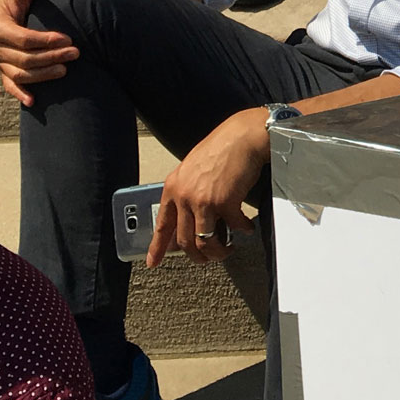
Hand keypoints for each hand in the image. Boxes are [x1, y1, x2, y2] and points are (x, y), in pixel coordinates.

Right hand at [0, 0, 77, 106]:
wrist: (13, 10)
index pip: (22, 39)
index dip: (44, 41)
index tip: (67, 39)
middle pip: (23, 59)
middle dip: (50, 57)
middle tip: (75, 53)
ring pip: (19, 74)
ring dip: (43, 75)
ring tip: (65, 70)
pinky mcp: (4, 70)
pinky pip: (10, 85)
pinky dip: (20, 94)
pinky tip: (33, 101)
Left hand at [149, 111, 267, 267]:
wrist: (243, 136)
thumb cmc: (222, 148)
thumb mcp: (193, 169)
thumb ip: (188, 191)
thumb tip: (192, 217)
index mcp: (173, 187)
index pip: (161, 225)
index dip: (157, 248)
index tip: (153, 262)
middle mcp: (184, 196)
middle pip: (185, 241)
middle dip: (198, 256)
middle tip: (209, 258)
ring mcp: (203, 201)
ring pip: (205, 242)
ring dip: (218, 252)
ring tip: (228, 249)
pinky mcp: (225, 203)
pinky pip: (233, 228)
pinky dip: (242, 230)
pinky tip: (247, 226)